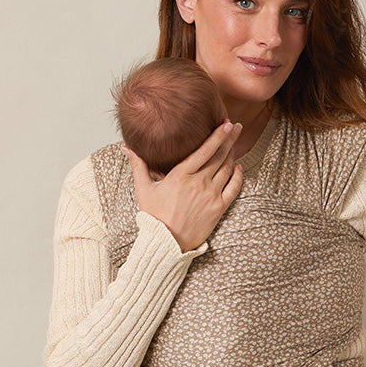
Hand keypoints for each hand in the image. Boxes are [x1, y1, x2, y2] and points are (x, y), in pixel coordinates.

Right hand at [122, 121, 243, 252]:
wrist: (166, 243)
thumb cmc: (154, 217)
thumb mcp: (143, 190)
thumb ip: (138, 166)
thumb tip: (127, 148)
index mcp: (181, 175)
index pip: (204, 150)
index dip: (217, 135)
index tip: (225, 123)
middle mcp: (199, 183)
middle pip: (219, 156)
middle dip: (230, 139)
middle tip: (236, 126)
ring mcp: (210, 196)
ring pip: (227, 169)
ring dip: (232, 154)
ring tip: (234, 144)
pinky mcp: (218, 209)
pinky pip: (234, 188)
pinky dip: (238, 176)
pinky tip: (238, 167)